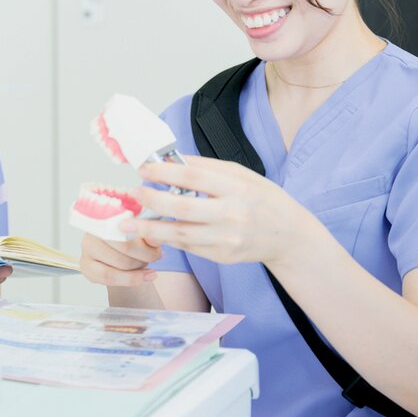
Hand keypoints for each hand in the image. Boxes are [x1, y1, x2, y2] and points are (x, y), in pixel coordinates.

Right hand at [79, 232, 162, 286]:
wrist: (123, 256)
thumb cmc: (132, 240)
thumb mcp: (144, 233)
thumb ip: (148, 234)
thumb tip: (155, 237)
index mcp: (106, 215)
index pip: (126, 227)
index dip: (144, 238)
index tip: (158, 246)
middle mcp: (92, 230)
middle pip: (123, 246)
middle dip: (145, 255)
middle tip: (156, 256)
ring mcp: (86, 248)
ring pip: (119, 264)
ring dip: (138, 267)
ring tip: (147, 265)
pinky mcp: (85, 266)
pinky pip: (110, 277)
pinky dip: (131, 280)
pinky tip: (144, 277)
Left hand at [124, 155, 316, 266]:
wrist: (288, 235)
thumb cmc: (263, 199)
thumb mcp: (242, 174)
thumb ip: (208, 167)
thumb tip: (173, 159)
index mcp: (237, 187)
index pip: (195, 176)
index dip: (166, 172)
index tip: (145, 170)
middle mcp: (232, 214)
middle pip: (184, 207)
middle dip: (154, 199)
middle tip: (135, 193)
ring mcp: (227, 238)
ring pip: (182, 234)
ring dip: (151, 228)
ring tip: (129, 224)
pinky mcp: (223, 256)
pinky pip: (190, 248)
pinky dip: (169, 240)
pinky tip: (153, 233)